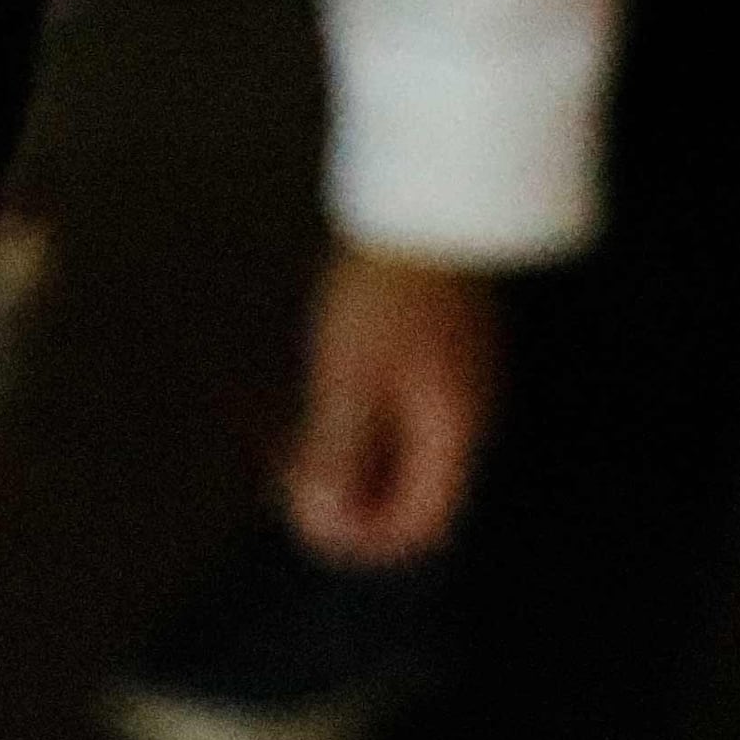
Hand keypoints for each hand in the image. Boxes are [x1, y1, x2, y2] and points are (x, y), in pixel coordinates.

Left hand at [281, 246, 494, 567]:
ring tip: (277, 434)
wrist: (422, 201)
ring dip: (334, 459)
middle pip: (401, 496)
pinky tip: (302, 403)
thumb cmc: (384, 288)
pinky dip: (344, 424)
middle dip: (338, 496)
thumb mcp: (348, 376)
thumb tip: (322, 522)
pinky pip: (387, 421)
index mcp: (454, 431)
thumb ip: (337, 454)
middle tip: (276, 468)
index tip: (303, 518)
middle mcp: (463, 421)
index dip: (362, 539)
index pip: (420, 525)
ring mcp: (449, 391)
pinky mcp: (430, 364)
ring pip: (388, 458)